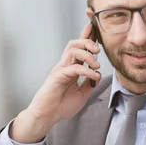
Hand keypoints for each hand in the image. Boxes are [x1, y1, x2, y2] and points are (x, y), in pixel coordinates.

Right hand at [11, 24, 100, 143]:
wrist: (47, 117)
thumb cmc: (61, 106)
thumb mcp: (81, 94)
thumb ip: (89, 83)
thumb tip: (98, 74)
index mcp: (70, 68)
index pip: (77, 49)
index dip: (85, 37)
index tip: (92, 27)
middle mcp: (64, 66)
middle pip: (74, 44)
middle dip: (88, 42)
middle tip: (98, 50)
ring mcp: (60, 70)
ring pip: (73, 51)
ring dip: (88, 55)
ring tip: (96, 65)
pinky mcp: (57, 77)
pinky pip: (74, 68)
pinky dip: (87, 71)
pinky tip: (94, 76)